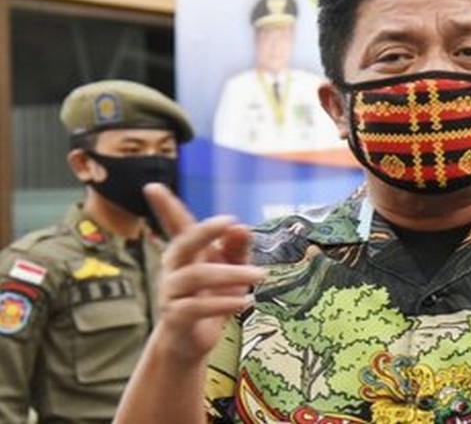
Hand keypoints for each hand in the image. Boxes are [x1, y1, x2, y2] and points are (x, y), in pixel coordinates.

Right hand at [145, 183, 264, 363]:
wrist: (193, 341)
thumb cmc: (212, 296)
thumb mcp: (231, 269)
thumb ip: (236, 248)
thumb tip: (241, 226)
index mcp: (186, 252)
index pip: (175, 225)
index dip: (165, 206)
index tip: (153, 186)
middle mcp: (174, 268)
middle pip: (183, 243)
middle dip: (204, 231)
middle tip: (230, 221)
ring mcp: (172, 293)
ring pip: (197, 276)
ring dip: (232, 274)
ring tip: (261, 275)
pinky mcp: (177, 317)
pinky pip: (198, 307)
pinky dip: (224, 303)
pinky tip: (246, 302)